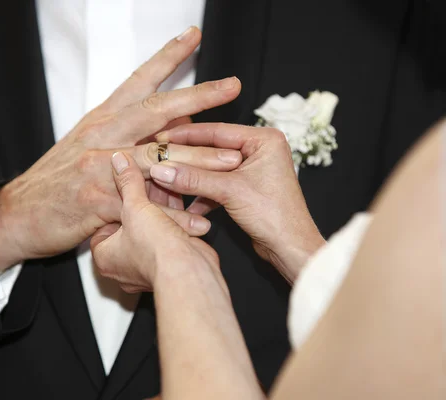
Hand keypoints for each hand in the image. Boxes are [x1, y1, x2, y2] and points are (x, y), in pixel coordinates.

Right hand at [0, 27, 242, 269]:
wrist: (19, 212)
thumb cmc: (57, 179)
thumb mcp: (87, 145)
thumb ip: (125, 134)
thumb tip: (170, 126)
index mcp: (101, 118)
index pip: (139, 80)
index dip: (167, 57)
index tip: (193, 36)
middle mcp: (102, 135)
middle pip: (156, 109)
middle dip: (198, 95)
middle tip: (231, 86)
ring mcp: (98, 166)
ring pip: (157, 157)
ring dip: (199, 158)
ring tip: (232, 160)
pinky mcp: (97, 201)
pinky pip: (145, 206)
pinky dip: (175, 216)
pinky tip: (200, 221)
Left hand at [90, 152, 219, 292]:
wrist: (186, 272)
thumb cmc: (154, 250)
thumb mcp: (135, 206)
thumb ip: (128, 182)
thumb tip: (119, 161)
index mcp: (104, 257)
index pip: (103, 222)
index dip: (116, 201)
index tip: (126, 186)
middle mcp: (123, 267)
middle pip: (129, 225)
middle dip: (142, 204)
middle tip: (148, 183)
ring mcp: (147, 267)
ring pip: (150, 231)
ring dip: (160, 211)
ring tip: (167, 187)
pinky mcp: (169, 265)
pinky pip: (168, 237)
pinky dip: (175, 221)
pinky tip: (181, 202)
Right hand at [150, 123, 325, 282]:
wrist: (290, 248)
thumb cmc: (274, 216)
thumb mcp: (229, 191)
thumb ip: (194, 178)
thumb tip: (161, 169)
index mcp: (264, 139)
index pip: (217, 130)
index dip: (186, 134)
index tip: (162, 137)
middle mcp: (259, 150)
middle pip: (213, 149)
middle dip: (186, 158)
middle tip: (160, 156)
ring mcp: (252, 169)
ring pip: (212, 169)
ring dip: (192, 178)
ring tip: (166, 180)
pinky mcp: (245, 188)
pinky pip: (217, 184)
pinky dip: (202, 193)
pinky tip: (185, 204)